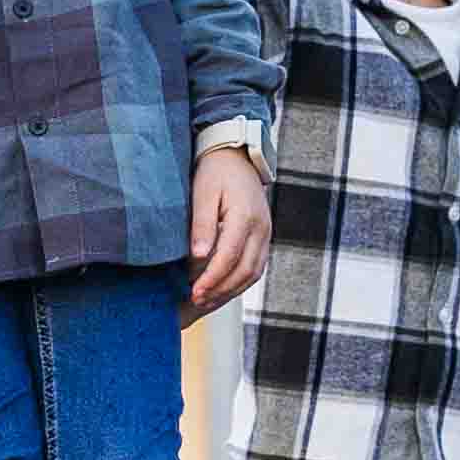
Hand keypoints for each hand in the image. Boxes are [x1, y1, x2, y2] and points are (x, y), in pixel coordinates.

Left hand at [185, 142, 270, 315]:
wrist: (236, 157)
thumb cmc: (216, 172)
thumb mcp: (203, 192)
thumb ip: (202, 224)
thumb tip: (198, 256)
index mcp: (246, 217)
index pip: (230, 256)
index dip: (212, 278)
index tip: (194, 292)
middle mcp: (261, 229)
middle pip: (245, 271)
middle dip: (220, 291)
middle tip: (196, 301)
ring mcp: (266, 234)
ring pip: (253, 273)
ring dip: (229, 291)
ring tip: (205, 302)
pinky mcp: (263, 238)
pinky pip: (255, 267)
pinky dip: (238, 283)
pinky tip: (220, 290)